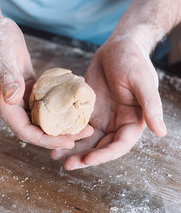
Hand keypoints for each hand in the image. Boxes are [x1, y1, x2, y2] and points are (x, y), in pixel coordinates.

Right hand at [0, 16, 92, 148]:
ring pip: (40, 118)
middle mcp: (9, 104)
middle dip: (59, 135)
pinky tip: (75, 100)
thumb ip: (7, 77)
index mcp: (1, 102)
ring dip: (61, 123)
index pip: (24, 131)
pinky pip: (43, 102)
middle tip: (86, 133)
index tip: (68, 142)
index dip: (46, 140)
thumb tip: (13, 99)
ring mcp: (17, 96)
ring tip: (84, 122)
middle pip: (35, 129)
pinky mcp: (25, 86)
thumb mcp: (1, 55)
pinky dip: (58, 104)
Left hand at [51, 36, 166, 168]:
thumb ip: (151, 106)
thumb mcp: (142, 81)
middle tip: (66, 165)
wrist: (117, 47)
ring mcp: (102, 119)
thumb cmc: (133, 60)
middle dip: (84, 158)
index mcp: (133, 122)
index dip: (104, 155)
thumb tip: (161, 132)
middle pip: (100, 148)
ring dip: (72, 150)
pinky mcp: (87, 111)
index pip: (119, 146)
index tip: (87, 160)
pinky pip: (76, 127)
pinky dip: (66, 134)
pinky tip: (51, 138)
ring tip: (55, 157)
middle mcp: (117, 124)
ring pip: (86, 141)